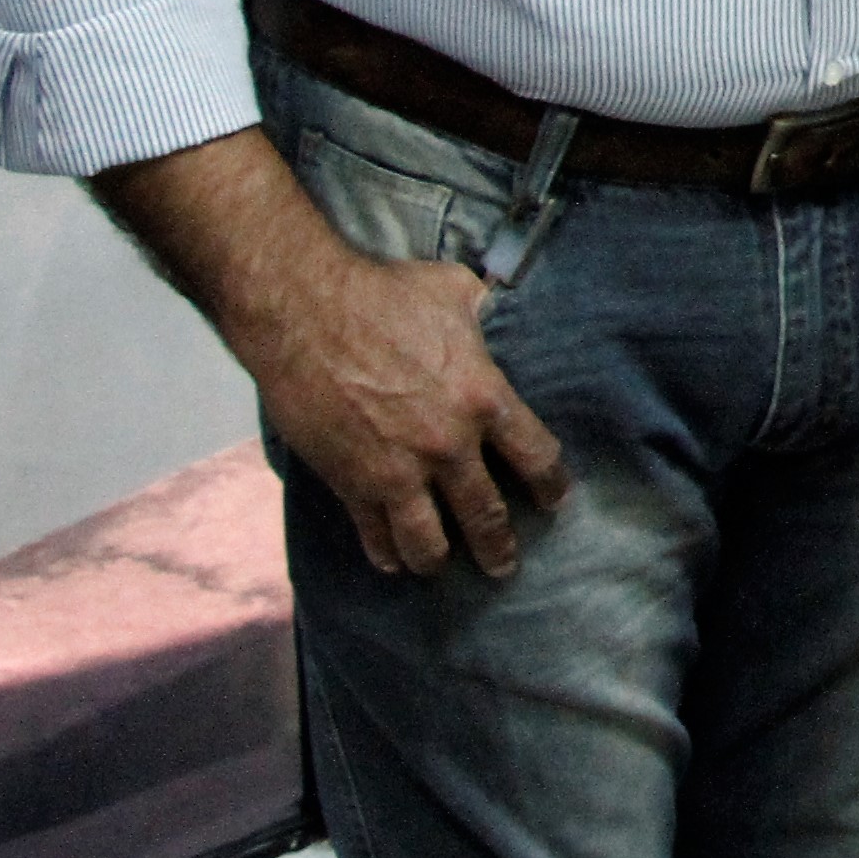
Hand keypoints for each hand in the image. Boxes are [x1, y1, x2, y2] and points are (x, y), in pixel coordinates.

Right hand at [96, 128, 565, 577]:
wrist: (305, 313)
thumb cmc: (383, 294)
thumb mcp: (456, 291)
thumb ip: (485, 310)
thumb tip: (501, 303)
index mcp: (485, 399)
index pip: (537, 457)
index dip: (549, 485)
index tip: (553, 501)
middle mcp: (448, 445)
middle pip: (487, 514)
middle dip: (499, 546)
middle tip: (504, 565)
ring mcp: (397, 470)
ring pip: (428, 540)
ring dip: (437, 559)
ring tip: (441, 566)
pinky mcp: (350, 482)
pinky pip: (373, 533)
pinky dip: (383, 552)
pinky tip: (390, 560)